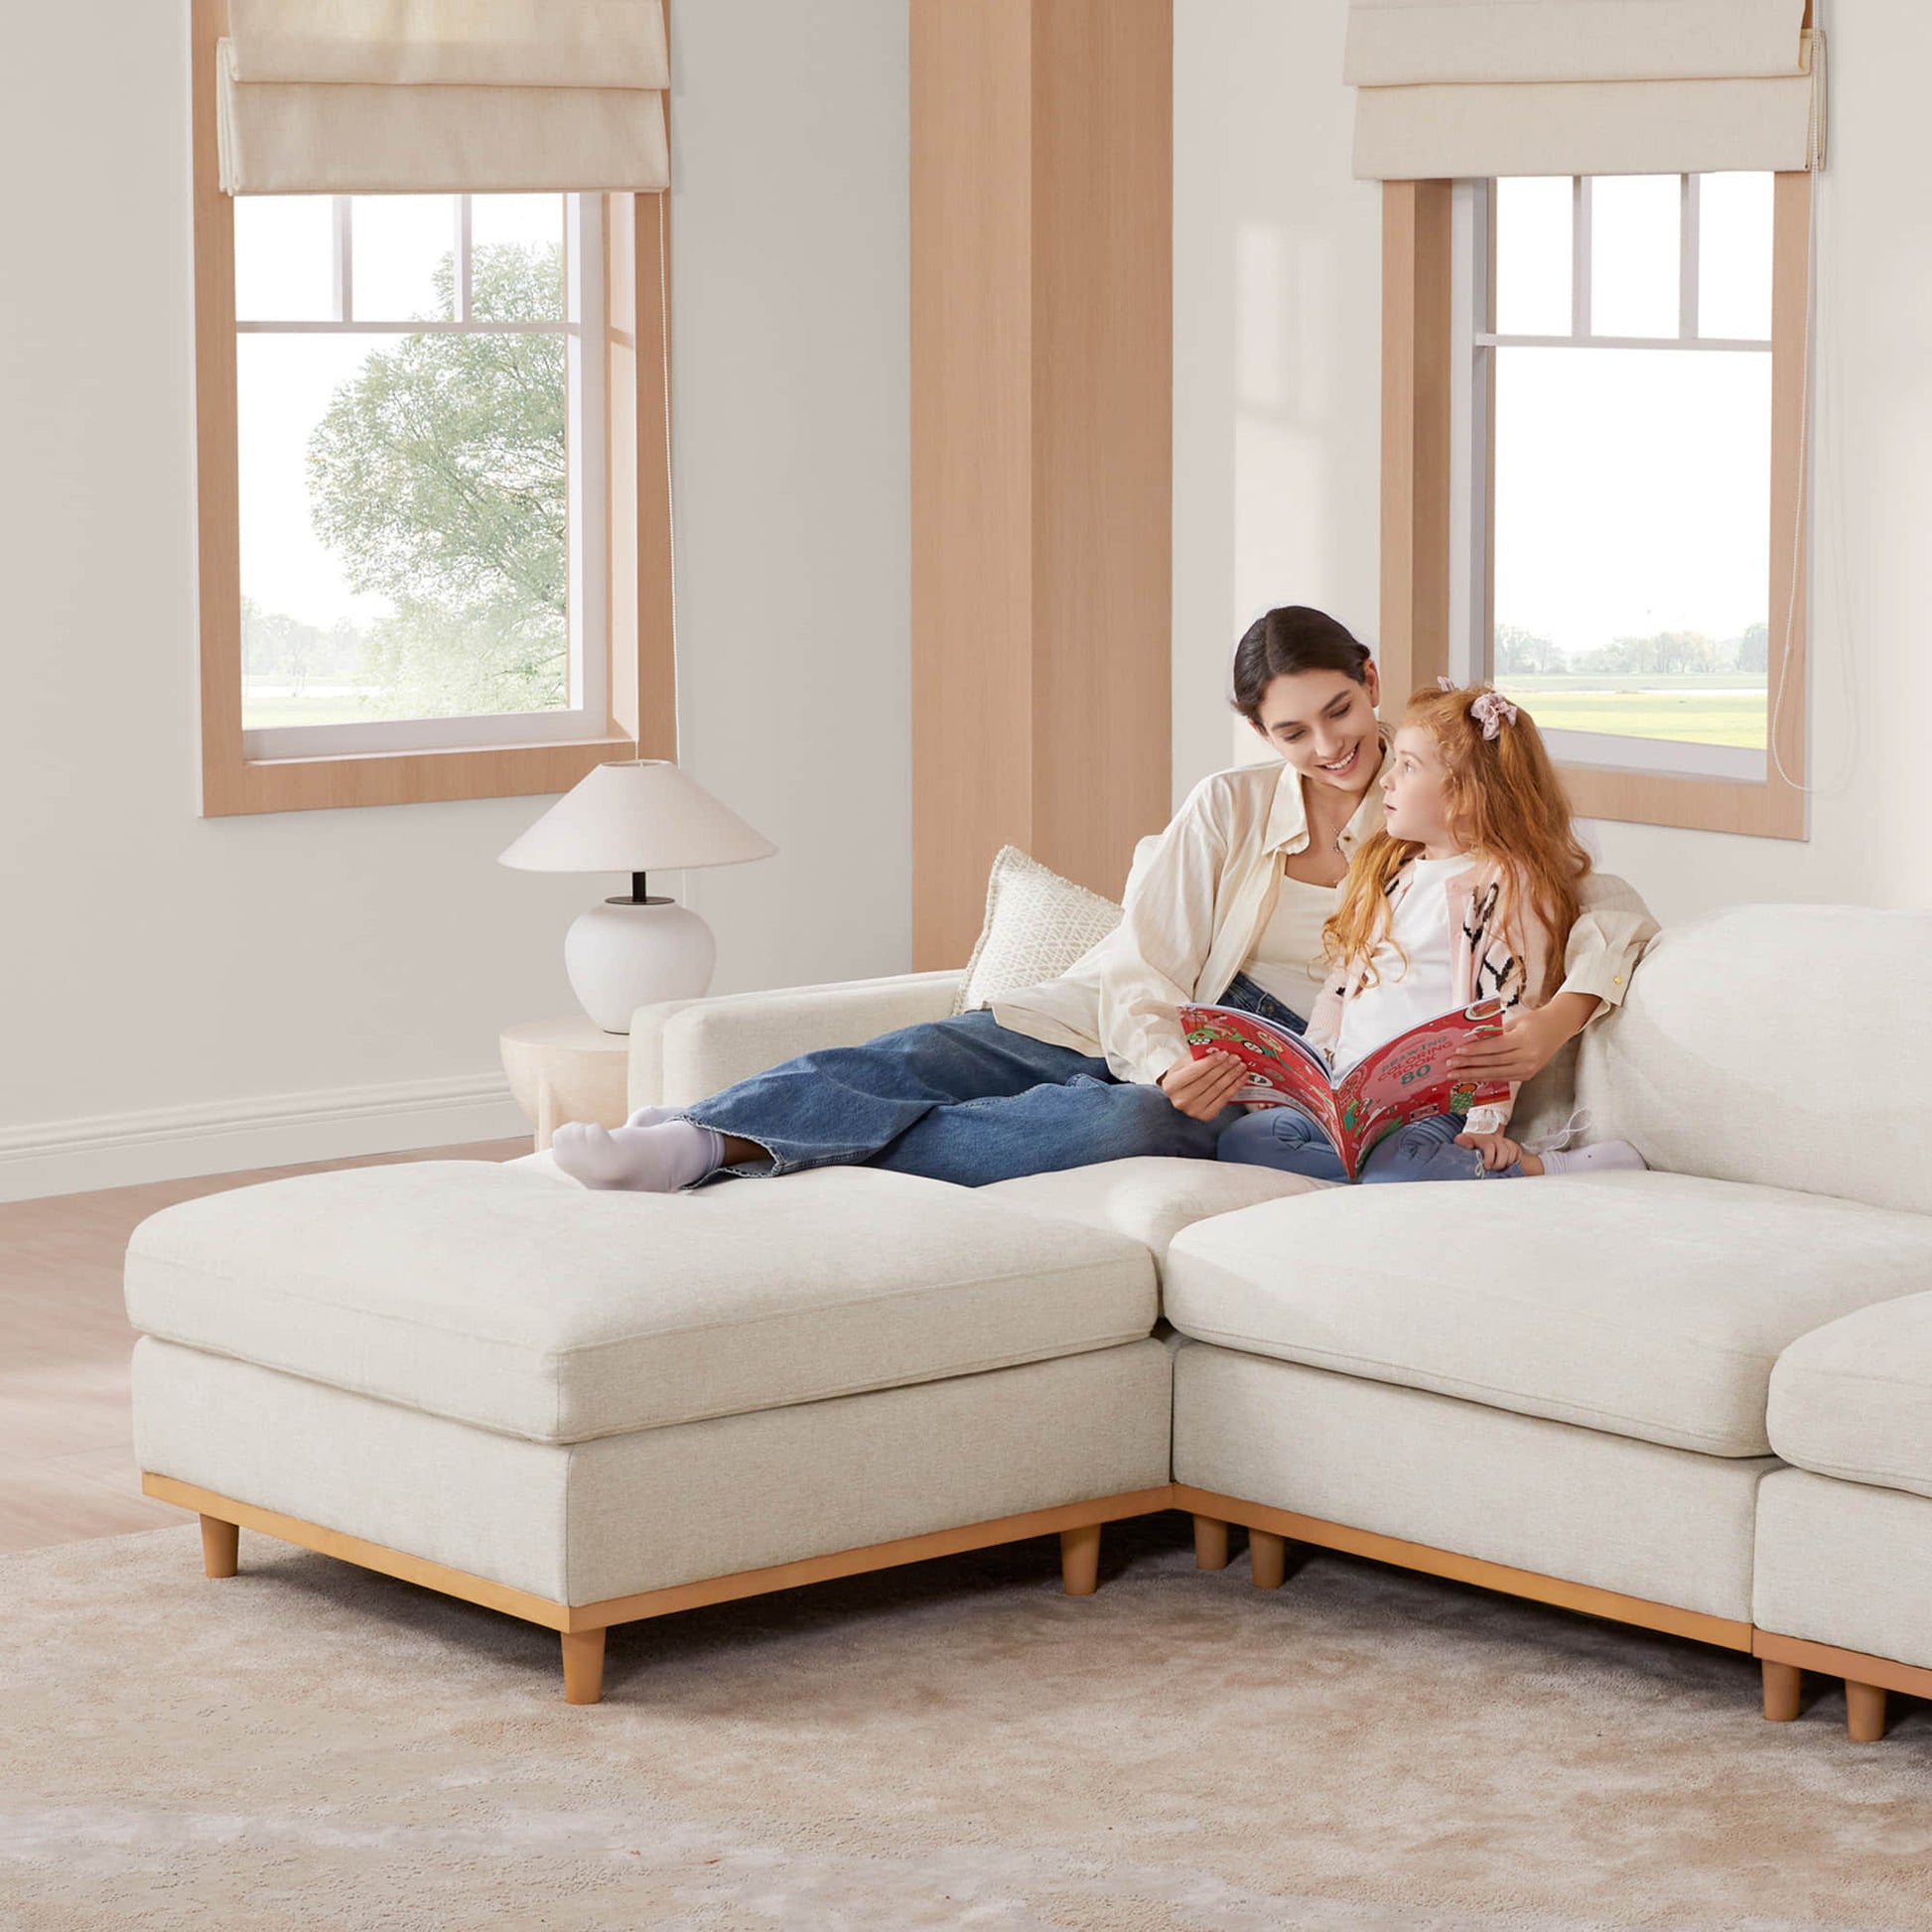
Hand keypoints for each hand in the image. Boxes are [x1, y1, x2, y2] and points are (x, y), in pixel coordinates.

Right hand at [1159, 1050, 1249, 1120]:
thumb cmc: (1182, 1076)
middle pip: (1207, 1081)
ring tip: (1241, 1066)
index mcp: (1172, 1084)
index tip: (1223, 1053)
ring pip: (1217, 1090)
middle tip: (1236, 1058)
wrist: (1180, 1095)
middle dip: (1224, 1068)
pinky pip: (1224, 1099)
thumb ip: (1197, 1057)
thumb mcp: (1183, 1064)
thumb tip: (1217, 1051)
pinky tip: (1241, 1078)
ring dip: (1232, 1076)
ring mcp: (1193, 1110)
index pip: (1194, 1071)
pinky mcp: (1206, 1115)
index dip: (1210, 1062)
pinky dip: (1234, 1087)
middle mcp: (1181, 1099)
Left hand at [1448, 992, 1599, 1084]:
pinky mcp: (1528, 1075)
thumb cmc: (1535, 1020)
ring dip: (1474, 1075)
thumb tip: (1471, 1041)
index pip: (1494, 1048)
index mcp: (1524, 1041)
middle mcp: (1527, 1057)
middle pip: (1492, 1063)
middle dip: (1469, 1065)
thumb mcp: (1515, 1022)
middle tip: (1450, 1066)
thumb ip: (1495, 1033)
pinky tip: (1472, 1077)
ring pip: (1496, 1074)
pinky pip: (1503, 1078)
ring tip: (1456, 1075)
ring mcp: (1529, 1069)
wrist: (1559, 1027)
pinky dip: (1486, 1077)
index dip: (1474, 1051)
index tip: (1457, 1052)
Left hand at [1454, 1128, 1521, 1171]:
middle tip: (1493, 1170)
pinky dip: (1513, 1162)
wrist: (1482, 1141)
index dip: (1489, 1158)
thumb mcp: (1463, 1141)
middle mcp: (1496, 1139)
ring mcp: (1506, 1142)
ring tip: (1498, 1169)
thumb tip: (1469, 1145)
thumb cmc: (1472, 1144)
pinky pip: (1517, 1155)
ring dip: (1505, 1163)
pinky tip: (1505, 1166)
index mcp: (1484, 1138)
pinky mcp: (1513, 1147)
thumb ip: (1462, 1141)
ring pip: (1511, 1153)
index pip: (1489, 1146)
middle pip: (1503, 1150)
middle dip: (1499, 1163)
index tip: (1487, 1166)